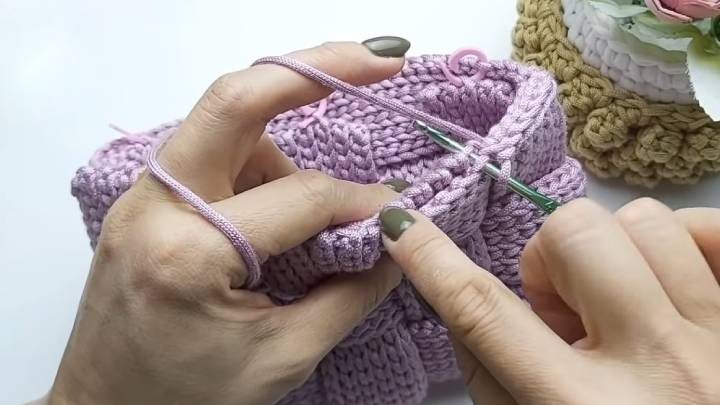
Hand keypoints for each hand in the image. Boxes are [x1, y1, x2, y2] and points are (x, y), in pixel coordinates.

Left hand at [50, 41, 408, 404]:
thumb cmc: (185, 402)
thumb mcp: (282, 359)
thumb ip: (348, 294)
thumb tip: (396, 241)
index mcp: (190, 253)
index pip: (301, 197)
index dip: (361, 202)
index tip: (397, 213)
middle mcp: (156, 206)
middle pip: (237, 99)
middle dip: (315, 67)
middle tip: (380, 61)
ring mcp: (142, 197)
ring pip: (224, 118)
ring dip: (282, 132)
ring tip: (316, 197)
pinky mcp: (146, 200)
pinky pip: (210, 150)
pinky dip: (256, 157)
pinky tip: (275, 202)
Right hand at [379, 199, 719, 403]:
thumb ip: (488, 371)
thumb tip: (457, 289)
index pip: (485, 313)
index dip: (432, 260)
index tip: (401, 224)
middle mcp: (657, 367)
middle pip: (573, 236)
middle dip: (552, 260)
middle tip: (568, 309)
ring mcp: (717, 337)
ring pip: (643, 222)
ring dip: (615, 256)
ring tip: (622, 305)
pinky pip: (711, 229)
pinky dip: (682, 242)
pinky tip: (666, 283)